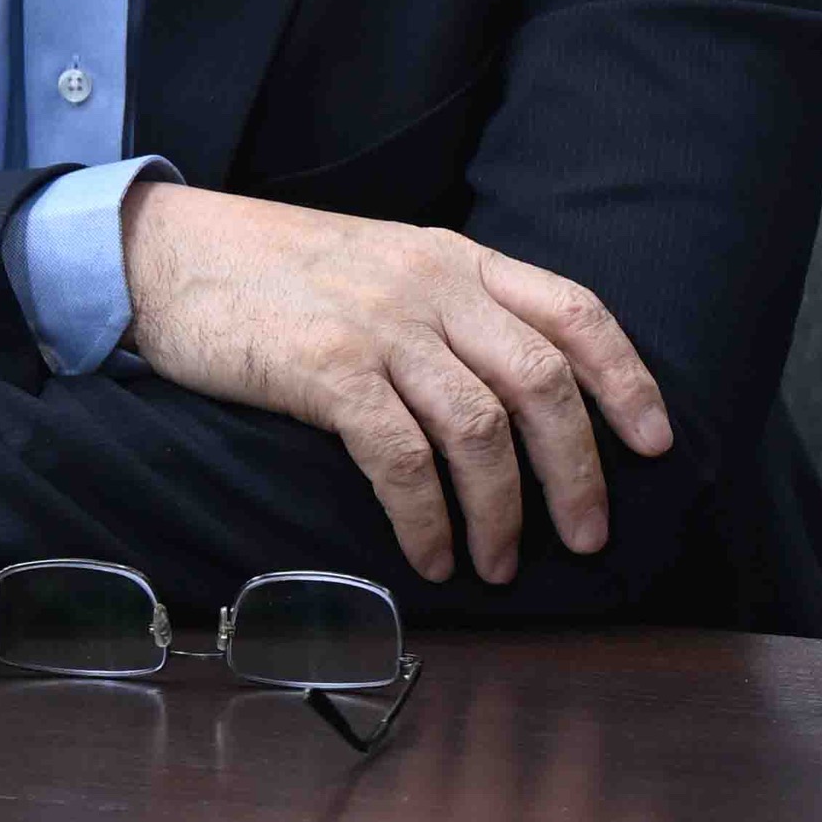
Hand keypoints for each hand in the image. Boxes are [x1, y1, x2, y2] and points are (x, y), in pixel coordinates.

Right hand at [119, 182, 666, 586]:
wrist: (167, 255)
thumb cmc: (275, 278)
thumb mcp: (381, 271)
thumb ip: (447, 313)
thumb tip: (512, 402)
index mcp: (455, 260)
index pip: (574, 311)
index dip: (626, 379)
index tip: (654, 443)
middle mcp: (431, 284)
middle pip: (541, 382)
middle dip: (578, 471)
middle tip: (586, 538)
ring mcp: (380, 324)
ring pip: (481, 429)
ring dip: (502, 512)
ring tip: (496, 566)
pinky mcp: (326, 368)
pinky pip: (403, 456)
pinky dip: (428, 518)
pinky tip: (432, 554)